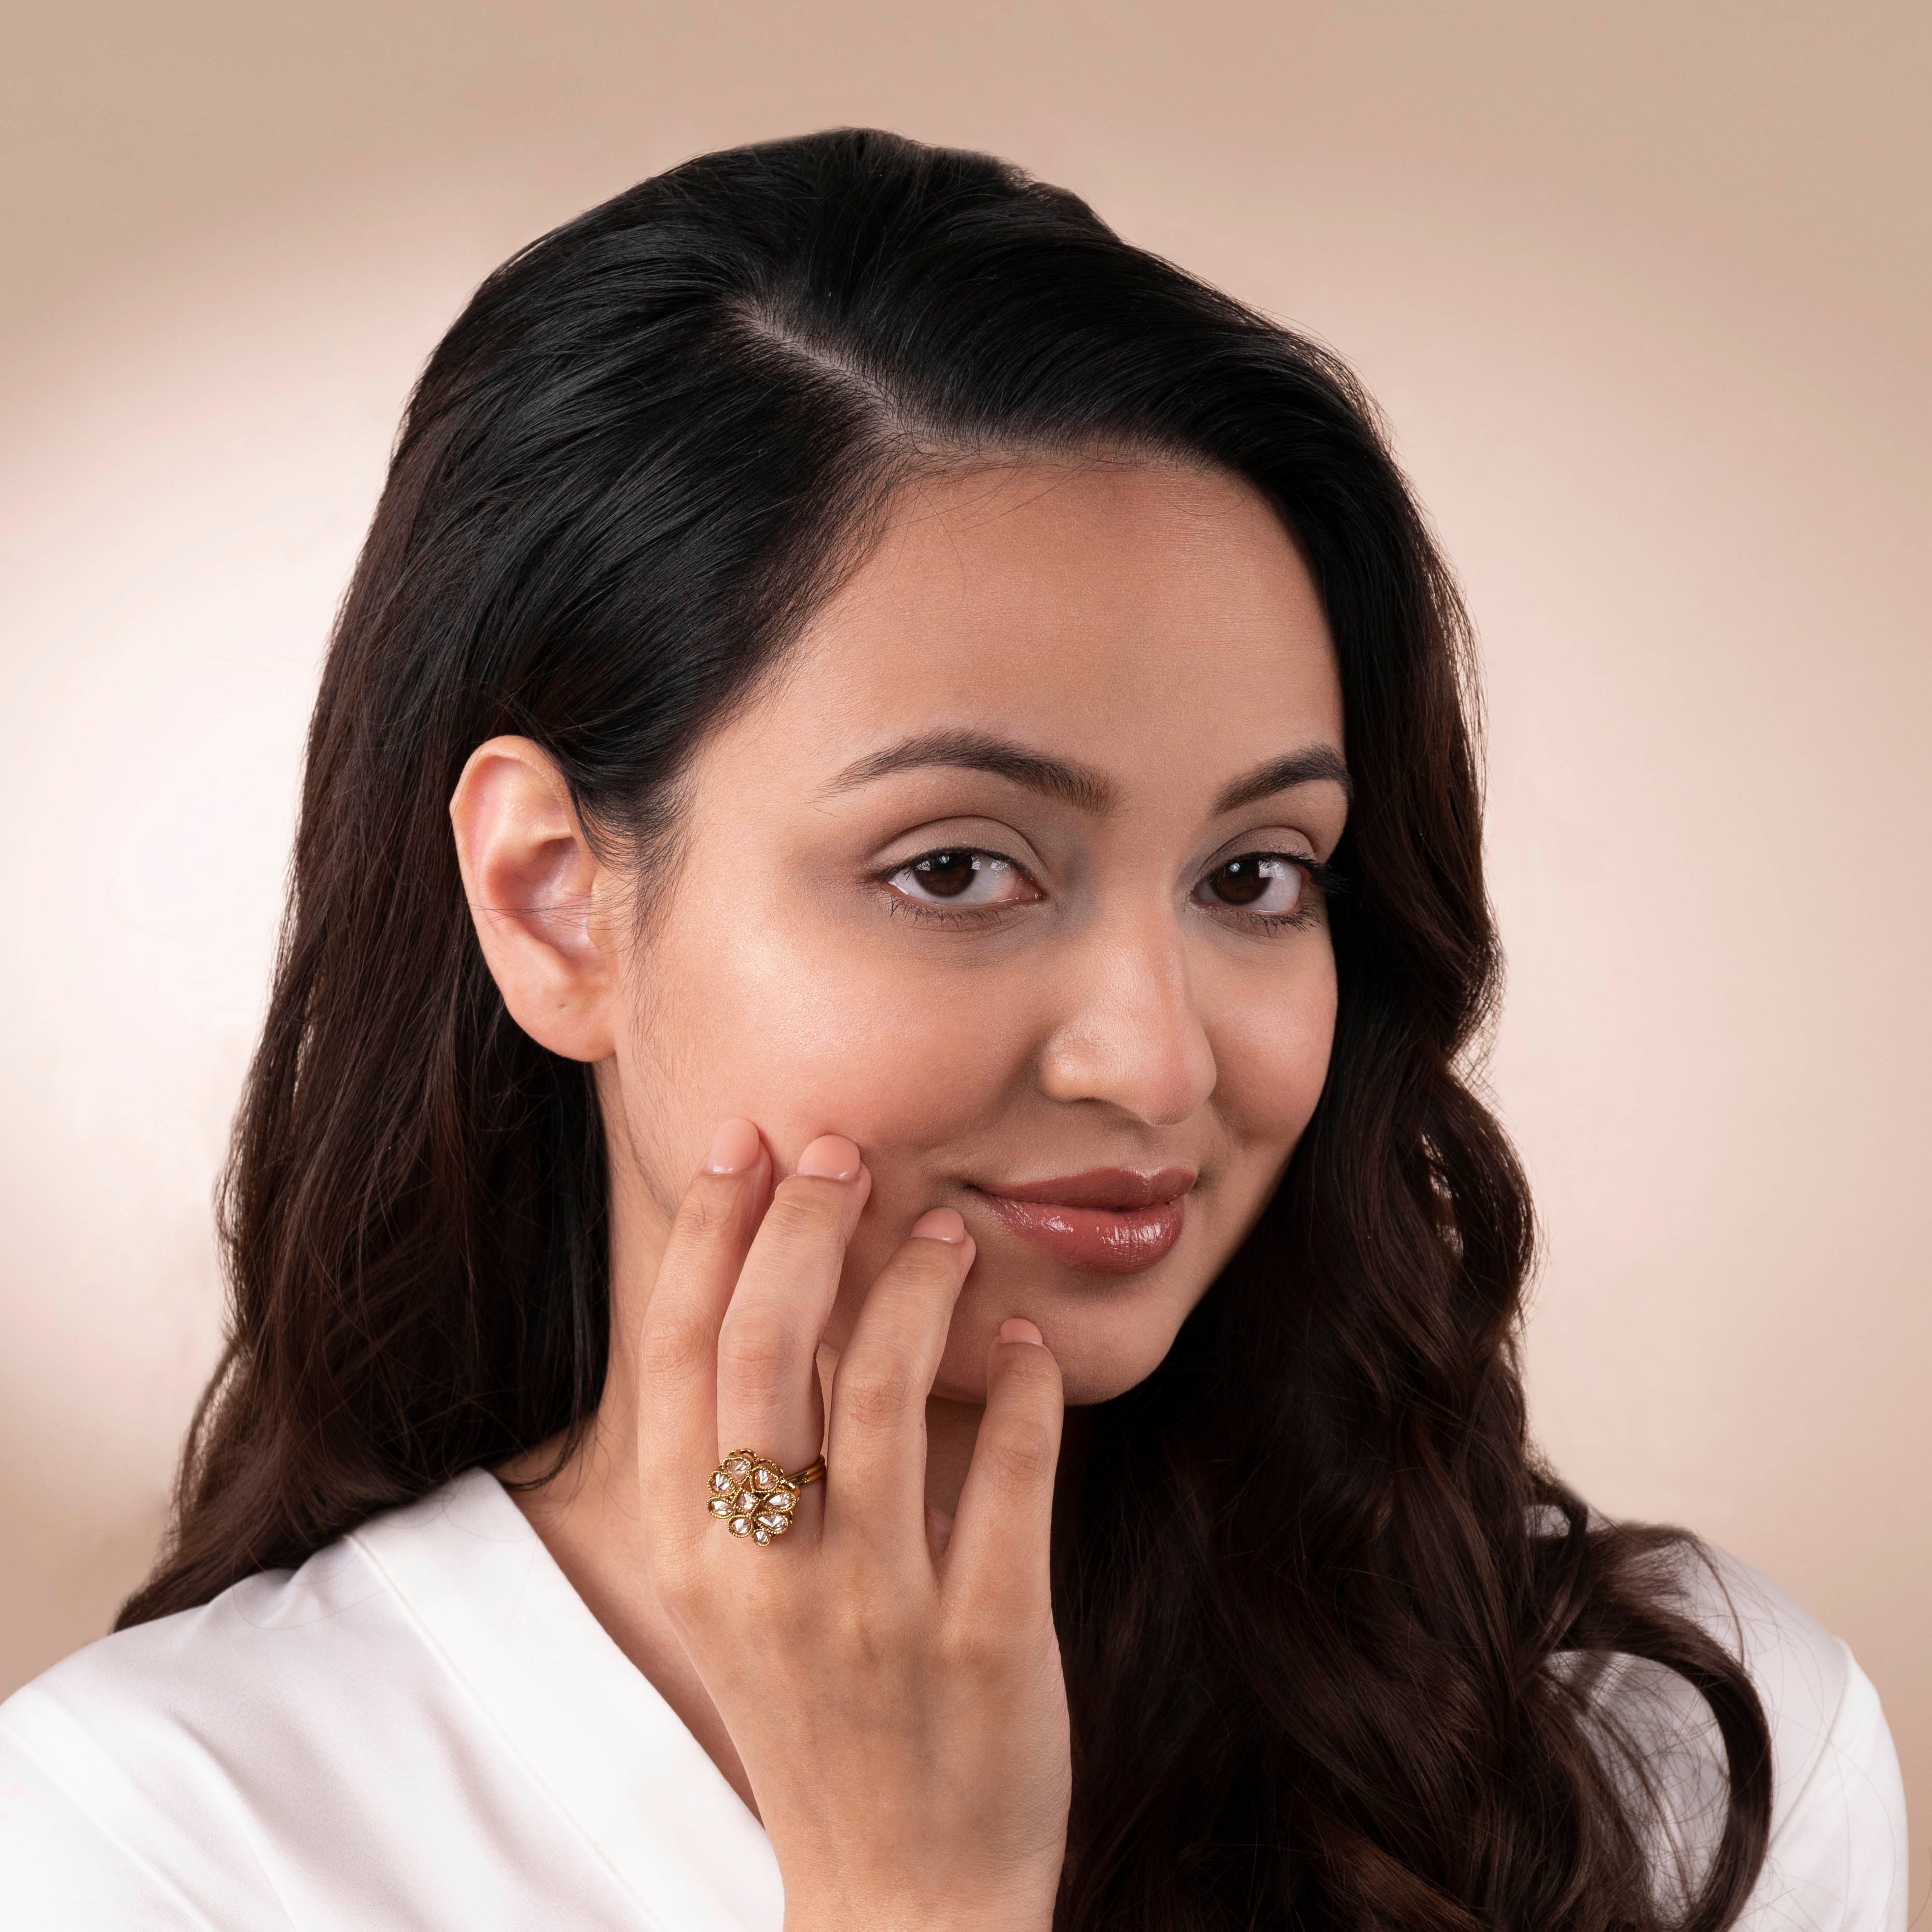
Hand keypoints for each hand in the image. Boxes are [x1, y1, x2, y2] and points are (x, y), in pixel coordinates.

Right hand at [635, 1120, 1070, 1931]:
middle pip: (767, 1350)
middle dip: (803, 1223)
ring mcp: (875, 1614)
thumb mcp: (744, 1591)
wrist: (898, 1900)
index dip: (710, 1230)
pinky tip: (1025, 1342)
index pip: (680, 1351)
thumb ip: (760, 1449)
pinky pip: (1012, 1480)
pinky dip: (1022, 1389)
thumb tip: (788, 1279)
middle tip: (847, 1149)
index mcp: (695, 1553)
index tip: (748, 1142)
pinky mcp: (985, 1646)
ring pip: (888, 1395)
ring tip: (944, 1235)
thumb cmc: (818, 1711)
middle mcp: (765, 1575)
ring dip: (917, 1287)